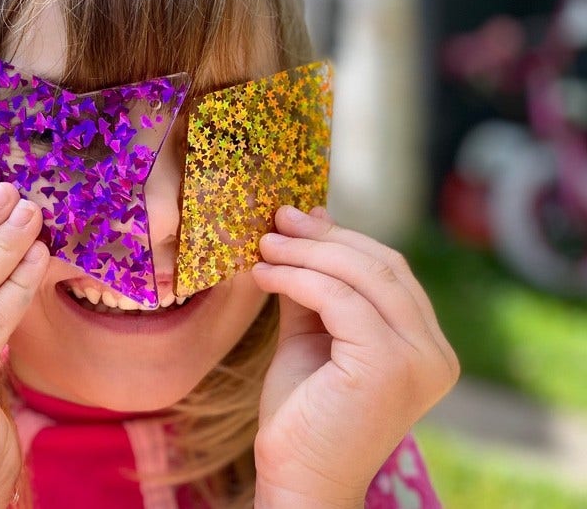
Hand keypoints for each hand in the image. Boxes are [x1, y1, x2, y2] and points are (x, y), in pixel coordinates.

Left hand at [250, 206, 458, 508]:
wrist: (298, 478)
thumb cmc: (303, 414)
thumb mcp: (312, 335)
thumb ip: (316, 285)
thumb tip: (309, 220)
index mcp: (427, 347)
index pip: (391, 271)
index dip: (342, 238)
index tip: (296, 218)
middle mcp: (434, 353)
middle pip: (382, 266)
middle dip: (324, 238)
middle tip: (277, 220)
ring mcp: (418, 360)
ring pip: (361, 277)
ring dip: (305, 254)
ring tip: (264, 246)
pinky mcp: (388, 366)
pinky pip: (339, 300)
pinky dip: (297, 278)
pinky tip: (264, 275)